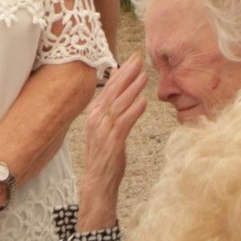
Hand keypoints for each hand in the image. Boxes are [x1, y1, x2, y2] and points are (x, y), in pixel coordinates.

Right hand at [77, 55, 146, 232]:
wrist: (97, 181)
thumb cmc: (106, 157)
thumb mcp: (109, 131)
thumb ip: (116, 114)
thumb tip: (128, 99)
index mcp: (95, 114)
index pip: (108, 88)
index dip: (120, 72)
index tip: (132, 60)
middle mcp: (96, 118)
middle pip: (113, 91)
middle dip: (126, 73)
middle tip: (139, 58)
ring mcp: (103, 129)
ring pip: (119, 103)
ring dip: (132, 88)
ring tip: (144, 75)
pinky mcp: (112, 142)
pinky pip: (123, 123)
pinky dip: (133, 111)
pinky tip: (143, 101)